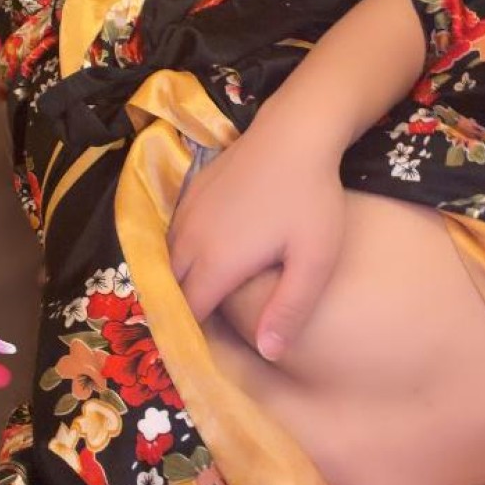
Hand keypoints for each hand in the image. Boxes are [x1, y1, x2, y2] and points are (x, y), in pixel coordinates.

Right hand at [167, 106, 345, 360]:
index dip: (193, 335)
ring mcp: (189, 210)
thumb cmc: (311, 198)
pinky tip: (204, 254)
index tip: (203, 352)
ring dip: (179, 280)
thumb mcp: (314, 258)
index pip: (189, 311)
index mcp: (217, 261)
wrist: (296, 131)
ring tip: (199, 296)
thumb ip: (290, 308)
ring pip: (170, 258)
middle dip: (181, 309)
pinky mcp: (193, 190)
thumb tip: (268, 353)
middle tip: (202, 328)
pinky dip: (182, 251)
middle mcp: (192, 238)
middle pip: (172, 286)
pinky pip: (175, 231)